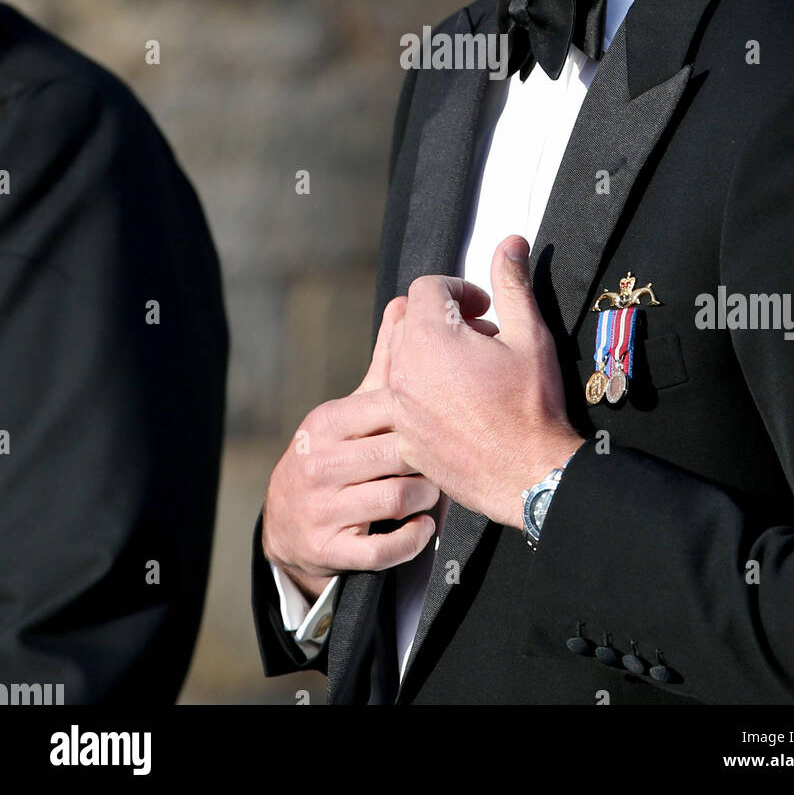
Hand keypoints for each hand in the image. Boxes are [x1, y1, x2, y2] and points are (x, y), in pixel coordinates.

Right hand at [262, 296, 439, 598]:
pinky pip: (385, 548)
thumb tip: (406, 302)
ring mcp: (320, 509)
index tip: (449, 417)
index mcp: (327, 422)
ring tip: (434, 491)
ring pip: (397, 499)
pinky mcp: (329, 549)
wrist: (286, 523)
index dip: (425, 416)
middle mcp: (318, 462)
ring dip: (426, 499)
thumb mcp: (354, 410)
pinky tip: (422, 526)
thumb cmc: (336, 455)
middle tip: (447, 460)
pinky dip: (412, 538)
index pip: (390, 410)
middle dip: (429, 460)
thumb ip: (385, 361)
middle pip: (398, 455)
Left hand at [388, 236, 584, 529]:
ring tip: (473, 371)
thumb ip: (513, 284)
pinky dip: (426, 392)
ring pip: (405, 360)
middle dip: (445, 319)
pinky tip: (461, 404)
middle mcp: (404, 371)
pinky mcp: (404, 438)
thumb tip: (510, 243)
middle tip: (483, 337)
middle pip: (410, 321)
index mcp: (430, 338)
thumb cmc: (532, 408)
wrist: (530, 477)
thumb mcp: (531, 335)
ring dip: (433, 355)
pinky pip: (404, 399)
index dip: (459, 289)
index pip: (426, 288)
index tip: (485, 307)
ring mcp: (400, 407)